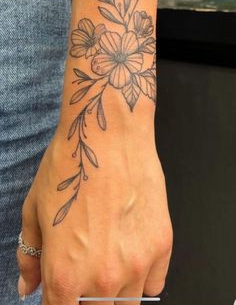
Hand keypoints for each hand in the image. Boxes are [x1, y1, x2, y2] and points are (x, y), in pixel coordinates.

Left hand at [16, 126, 172, 304]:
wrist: (108, 134)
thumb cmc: (71, 165)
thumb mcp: (34, 209)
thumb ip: (29, 256)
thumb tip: (28, 286)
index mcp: (64, 273)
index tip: (61, 295)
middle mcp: (102, 277)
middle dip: (85, 300)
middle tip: (83, 273)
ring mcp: (137, 264)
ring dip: (114, 293)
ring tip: (106, 261)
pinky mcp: (162, 245)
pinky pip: (154, 285)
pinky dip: (141, 279)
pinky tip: (130, 255)